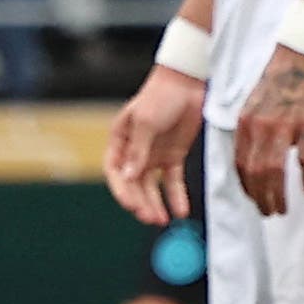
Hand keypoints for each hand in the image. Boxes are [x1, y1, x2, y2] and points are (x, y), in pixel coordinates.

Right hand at [103, 64, 204, 224]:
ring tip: (164, 221)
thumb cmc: (160, 96)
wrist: (187, 83)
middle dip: (141, 202)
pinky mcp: (173, 156)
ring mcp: (154, 155)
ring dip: (156, 204)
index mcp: (119, 142)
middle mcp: (134, 152)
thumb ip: (138, 150)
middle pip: (134, 184)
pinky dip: (176, 196)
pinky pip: (172, 181)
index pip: (115, 173)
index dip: (122, 191)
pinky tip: (181, 210)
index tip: (132, 205)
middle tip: (152, 219)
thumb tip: (128, 177)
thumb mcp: (146, 122)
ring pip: (151, 187)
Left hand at [230, 46, 303, 215]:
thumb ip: (251, 130)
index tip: (252, 198)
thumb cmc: (277, 80)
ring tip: (282, 209)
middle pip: (255, 173)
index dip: (245, 186)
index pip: (239, 164)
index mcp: (244, 124)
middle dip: (259, 198)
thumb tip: (253, 154)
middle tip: (268, 212)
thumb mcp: (252, 104)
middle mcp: (259, 128)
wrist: (298, 55)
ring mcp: (284, 127)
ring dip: (277, 194)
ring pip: (275, 171)